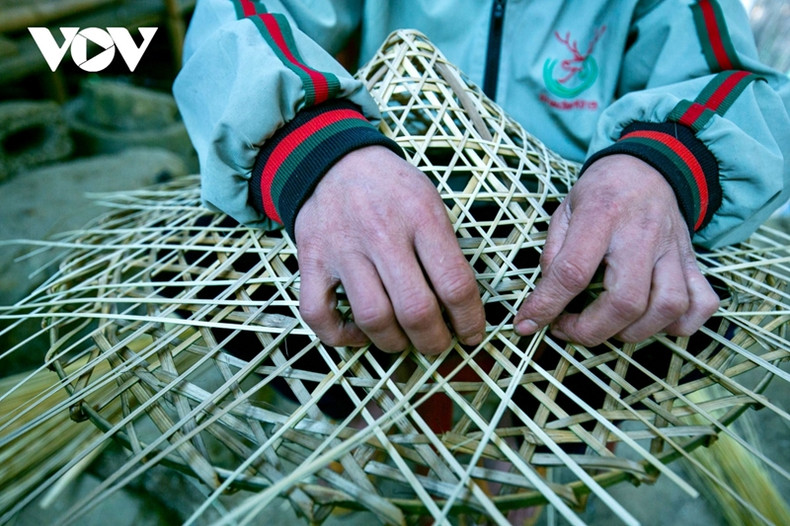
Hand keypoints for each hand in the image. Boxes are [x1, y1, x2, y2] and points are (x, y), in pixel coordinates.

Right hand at [294, 146, 485, 353]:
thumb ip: (444, 251)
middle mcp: (381, 234)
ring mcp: (342, 249)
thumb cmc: (391, 189)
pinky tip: (358, 331)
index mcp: (421, 217)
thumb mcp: (431, 202)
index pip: (455, 284)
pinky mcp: (311, 261)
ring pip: (372, 318)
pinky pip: (319, 315)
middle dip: (434, 342)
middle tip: (437, 345)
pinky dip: (340, 336)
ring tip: (402, 340)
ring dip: (393, 343)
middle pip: (415, 310)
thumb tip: (460, 308)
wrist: (333, 160)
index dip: (469, 321)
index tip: (471, 335)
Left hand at [514, 154, 719, 345]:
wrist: (649, 167)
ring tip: (606, 326)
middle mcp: (642, 234)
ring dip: (632, 332)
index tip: (527, 323)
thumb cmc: (601, 192)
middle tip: (566, 327)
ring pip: (667, 308)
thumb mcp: (565, 209)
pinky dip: (680, 325)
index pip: (573, 271)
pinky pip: (701, 303)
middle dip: (590, 330)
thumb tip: (546, 298)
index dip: (547, 305)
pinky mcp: (693, 261)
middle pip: (626, 301)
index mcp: (602, 215)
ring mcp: (673, 249)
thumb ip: (553, 252)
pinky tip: (650, 323)